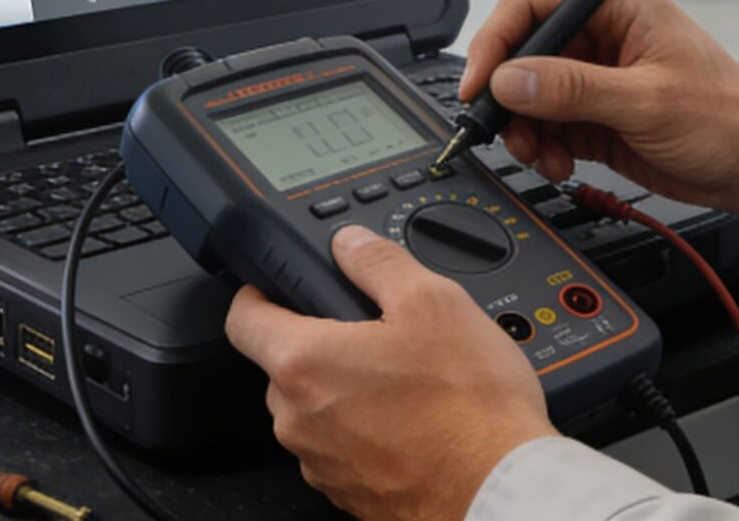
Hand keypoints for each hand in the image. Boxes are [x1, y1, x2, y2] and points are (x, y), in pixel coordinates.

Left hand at [224, 226, 554, 520]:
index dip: (257, 293)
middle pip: (283, 367)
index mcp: (305, 363)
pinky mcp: (349, 495)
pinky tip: (415, 425)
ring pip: (315, 412)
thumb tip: (350, 244)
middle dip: (321, 347)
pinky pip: (342, 451)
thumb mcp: (434, 302)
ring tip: (407, 386)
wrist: (496, 493)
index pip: (242, 318)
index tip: (275, 289)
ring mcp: (321, 464)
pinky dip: (368, 435)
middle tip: (375, 338)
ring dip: (347, 395)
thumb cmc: (468, 408)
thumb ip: (379, 262)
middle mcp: (298, 420)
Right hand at [460, 0, 738, 235]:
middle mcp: (601, 36)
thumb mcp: (647, 100)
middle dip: (509, 97)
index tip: (480, 85)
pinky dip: (542, 148)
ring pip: (529, 96)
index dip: (496, 42)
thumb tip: (510, 80)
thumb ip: (574, 89)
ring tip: (541, 156)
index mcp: (617, 6)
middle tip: (504, 131)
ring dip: (525, 129)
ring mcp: (595, 78)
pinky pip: (546, 126)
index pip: (533, 6)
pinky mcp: (594, 116)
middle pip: (523, 54)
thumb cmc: (727, 117)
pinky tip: (558, 164)